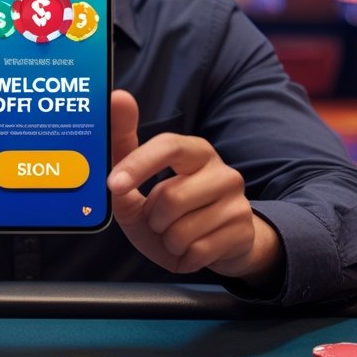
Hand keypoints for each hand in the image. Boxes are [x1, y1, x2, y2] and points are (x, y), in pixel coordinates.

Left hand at [106, 90, 283, 282]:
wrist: (219, 247)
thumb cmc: (172, 215)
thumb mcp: (140, 191)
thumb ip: (122, 159)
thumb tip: (117, 99)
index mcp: (194, 152)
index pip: (168, 145)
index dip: (138, 164)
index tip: (114, 184)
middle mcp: (221, 170)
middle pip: (170, 196)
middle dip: (153, 218)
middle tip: (160, 221)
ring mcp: (237, 200)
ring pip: (181, 229)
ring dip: (168, 240)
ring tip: (177, 234)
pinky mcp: (243, 230)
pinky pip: (197, 251)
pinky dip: (185, 257)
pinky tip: (193, 248)